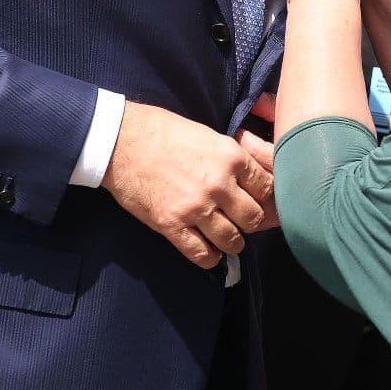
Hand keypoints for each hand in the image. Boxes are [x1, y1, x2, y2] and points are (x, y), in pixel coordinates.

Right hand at [101, 103, 274, 268]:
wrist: (122, 141)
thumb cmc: (166, 132)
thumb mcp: (211, 135)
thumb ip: (238, 156)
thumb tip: (262, 174)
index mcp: (231, 157)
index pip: (269, 189)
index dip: (268, 200)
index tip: (263, 204)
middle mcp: (219, 185)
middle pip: (254, 219)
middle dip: (251, 222)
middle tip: (242, 221)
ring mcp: (195, 207)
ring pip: (232, 241)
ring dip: (232, 242)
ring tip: (226, 237)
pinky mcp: (172, 225)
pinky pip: (202, 255)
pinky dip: (210, 257)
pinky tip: (209, 250)